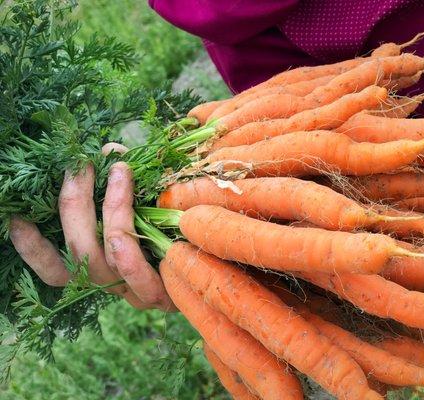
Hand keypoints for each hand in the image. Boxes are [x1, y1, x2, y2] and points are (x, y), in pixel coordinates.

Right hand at [9, 143, 175, 310]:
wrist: (220, 265)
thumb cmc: (177, 232)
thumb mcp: (145, 208)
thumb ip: (122, 186)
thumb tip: (111, 147)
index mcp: (101, 273)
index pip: (56, 270)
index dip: (33, 249)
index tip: (17, 217)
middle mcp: (115, 287)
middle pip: (80, 253)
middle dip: (75, 203)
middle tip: (83, 163)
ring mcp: (138, 293)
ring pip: (108, 256)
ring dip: (109, 207)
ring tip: (119, 169)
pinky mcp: (164, 295)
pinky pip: (139, 272)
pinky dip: (130, 238)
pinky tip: (130, 210)